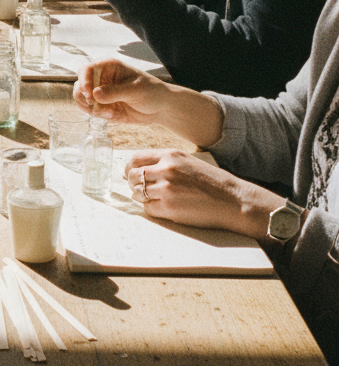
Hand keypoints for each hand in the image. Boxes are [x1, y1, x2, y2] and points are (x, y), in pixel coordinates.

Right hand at [73, 59, 175, 123]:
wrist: (161, 108)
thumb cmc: (152, 92)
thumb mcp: (135, 91)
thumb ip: (114, 92)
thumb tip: (94, 94)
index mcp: (108, 67)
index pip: (87, 70)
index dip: (84, 80)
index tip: (89, 94)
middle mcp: (101, 78)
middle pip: (79, 85)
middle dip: (84, 97)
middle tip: (95, 106)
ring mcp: (100, 93)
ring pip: (81, 99)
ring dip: (90, 108)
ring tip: (108, 113)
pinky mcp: (102, 106)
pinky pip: (90, 110)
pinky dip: (97, 115)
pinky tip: (112, 115)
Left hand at [124, 149, 281, 237]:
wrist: (234, 201)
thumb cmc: (212, 182)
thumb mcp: (187, 162)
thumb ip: (165, 163)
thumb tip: (140, 169)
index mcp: (170, 155)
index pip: (136, 158)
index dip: (131, 168)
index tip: (132, 174)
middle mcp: (165, 169)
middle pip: (132, 175)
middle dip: (134, 183)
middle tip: (142, 189)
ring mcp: (166, 189)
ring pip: (137, 193)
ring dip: (143, 197)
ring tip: (157, 199)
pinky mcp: (169, 207)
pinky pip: (148, 208)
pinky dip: (153, 209)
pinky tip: (165, 208)